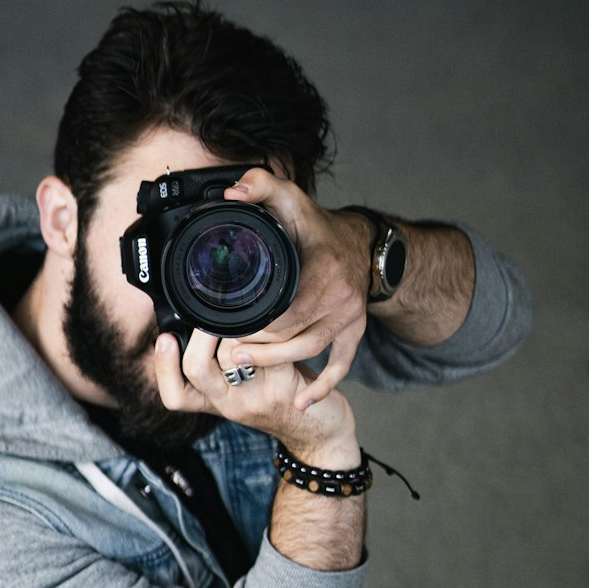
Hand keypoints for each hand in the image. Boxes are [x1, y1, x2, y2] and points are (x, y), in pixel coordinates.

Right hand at [153, 327, 359, 466]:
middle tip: (213, 314)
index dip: (163, 368)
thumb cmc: (281, 398)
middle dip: (201, 333)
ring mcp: (255, 399)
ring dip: (238, 326)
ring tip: (247, 312)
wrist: (322, 434)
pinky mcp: (282, 388)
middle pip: (196, 369)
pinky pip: (269, 350)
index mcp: (216, 403)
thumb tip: (201, 319)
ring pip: (232, 354)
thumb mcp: (244, 389)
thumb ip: (222, 365)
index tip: (163, 339)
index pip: (174, 396)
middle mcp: (230, 405)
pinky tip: (276, 318)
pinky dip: (271, 330)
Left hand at [214, 165, 372, 409]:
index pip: (284, 309)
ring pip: (309, 350)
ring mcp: (350, 317)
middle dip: (257, 346)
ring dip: (277, 362)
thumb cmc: (317, 226)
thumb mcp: (290, 197)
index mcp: (323, 269)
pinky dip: (323, 385)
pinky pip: (342, 365)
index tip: (225, 327)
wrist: (363, 245)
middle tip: (225, 352)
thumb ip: (259, 186)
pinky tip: (304, 401)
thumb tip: (232, 194)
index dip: (253, 323)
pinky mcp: (355, 331)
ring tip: (243, 366)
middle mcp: (341, 296)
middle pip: (292, 334)